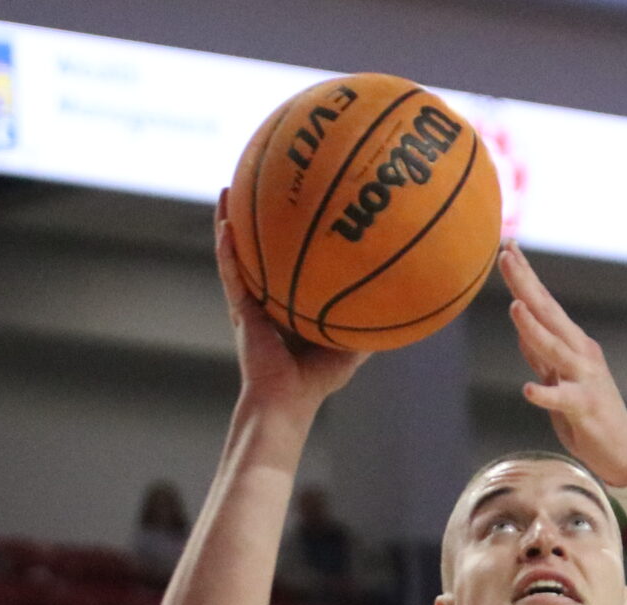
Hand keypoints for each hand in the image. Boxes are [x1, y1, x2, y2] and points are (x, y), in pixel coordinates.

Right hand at [216, 193, 366, 415]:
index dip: (288, 233)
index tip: (294, 201)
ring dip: (229, 221)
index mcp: (286, 302)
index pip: (286, 259)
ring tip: (225, 189)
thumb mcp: (351, 345)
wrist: (288, 402)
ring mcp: (250, 303)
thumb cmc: (317, 381)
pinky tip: (225, 225)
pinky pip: (232, 276)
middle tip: (256, 180)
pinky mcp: (241, 313)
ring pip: (236, 254)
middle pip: (258, 248)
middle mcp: (265, 298)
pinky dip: (227, 252)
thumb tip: (402, 300)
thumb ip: (369, 322)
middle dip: (255, 215)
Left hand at [499, 244, 626, 486]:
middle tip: (506, 257)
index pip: (544, 305)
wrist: (623, 451)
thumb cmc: (588, 416)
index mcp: (572, 345)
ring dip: (534, 330)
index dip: (525, 278)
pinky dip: (546, 394)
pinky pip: (562, 399)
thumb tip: (522, 329)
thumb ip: (542, 356)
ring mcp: (584, 379)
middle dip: (526, 285)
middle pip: (548, 314)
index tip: (508, 249)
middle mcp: (580, 355)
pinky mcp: (585, 408)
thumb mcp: (559, 379)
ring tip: (516, 308)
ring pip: (555, 350)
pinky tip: (529, 389)